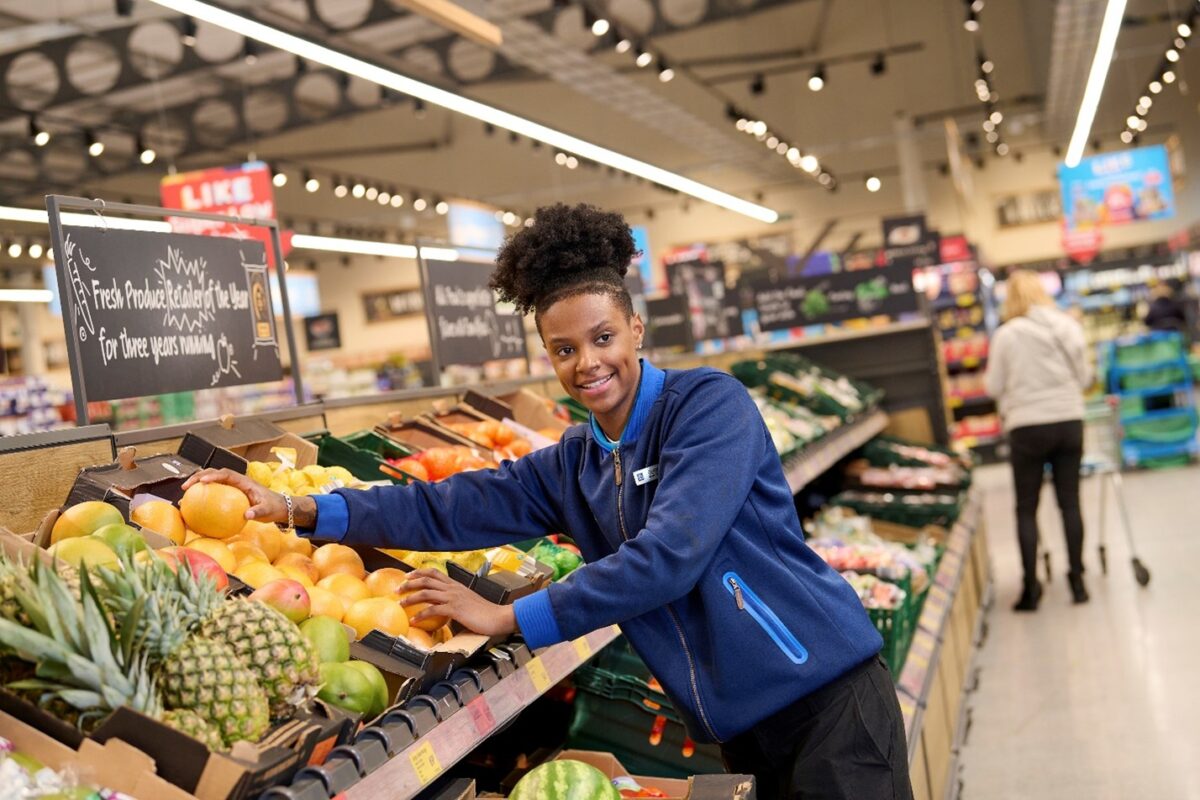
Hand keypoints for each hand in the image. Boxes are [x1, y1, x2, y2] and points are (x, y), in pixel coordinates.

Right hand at [181, 468, 292, 523]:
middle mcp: (236, 481)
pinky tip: (194, 510)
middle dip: (198, 477)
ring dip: (197, 486)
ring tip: (184, 497)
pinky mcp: (230, 495)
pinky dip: (203, 498)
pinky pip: (214, 494)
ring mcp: (232, 488)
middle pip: (214, 474)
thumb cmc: (274, 506)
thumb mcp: (267, 510)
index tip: (202, 482)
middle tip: (185, 487)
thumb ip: (258, 511)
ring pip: (212, 482)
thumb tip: (247, 515)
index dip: (213, 475)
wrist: (279, 507)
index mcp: (244, 481)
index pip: (226, 474)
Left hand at [400, 569, 515, 636]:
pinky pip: (433, 609)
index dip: (419, 572)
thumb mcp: (467, 603)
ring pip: (426, 593)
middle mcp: (453, 588)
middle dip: (409, 583)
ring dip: (410, 597)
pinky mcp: (455, 609)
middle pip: (426, 580)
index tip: (407, 576)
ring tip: (400, 603)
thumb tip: (441, 608)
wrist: (498, 617)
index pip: (434, 573)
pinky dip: (421, 615)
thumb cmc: (484, 613)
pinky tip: (414, 621)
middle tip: (397, 589)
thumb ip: (454, 602)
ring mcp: (454, 597)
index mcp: (456, 585)